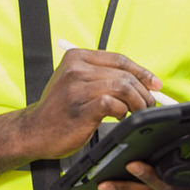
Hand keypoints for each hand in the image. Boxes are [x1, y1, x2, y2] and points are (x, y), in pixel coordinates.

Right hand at [17, 48, 161, 159]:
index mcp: (76, 57)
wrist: (35, 131)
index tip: (155, 84)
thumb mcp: (76, 83)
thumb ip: (102, 77)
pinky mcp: (81, 108)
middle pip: (124, 74)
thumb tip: (141, 81)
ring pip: (122, 87)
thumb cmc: (59, 109)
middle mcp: (75, 69)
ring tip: (137, 111)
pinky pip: (113, 104)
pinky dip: (123, 111)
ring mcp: (76, 88)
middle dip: (143, 90)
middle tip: (149, 104)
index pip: (119, 59)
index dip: (141, 72)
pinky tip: (119, 117)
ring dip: (137, 102)